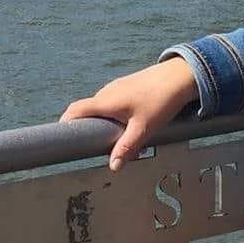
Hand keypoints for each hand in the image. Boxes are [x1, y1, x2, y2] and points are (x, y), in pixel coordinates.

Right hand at [61, 58, 198, 170]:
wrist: (181, 75)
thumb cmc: (162, 100)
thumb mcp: (144, 128)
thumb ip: (127, 148)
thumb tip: (112, 167)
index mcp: (105, 101)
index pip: (75, 111)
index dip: (65, 124)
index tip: (62, 139)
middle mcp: (107, 92)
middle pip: (88, 111)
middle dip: (87, 128)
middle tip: (92, 146)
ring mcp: (118, 87)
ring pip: (102, 107)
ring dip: (103, 122)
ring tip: (113, 139)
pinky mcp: (128, 85)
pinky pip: (114, 102)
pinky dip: (114, 114)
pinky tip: (129, 124)